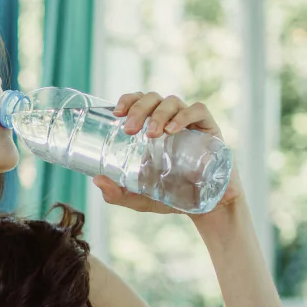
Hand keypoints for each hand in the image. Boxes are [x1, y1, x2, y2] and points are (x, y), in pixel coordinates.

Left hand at [92, 91, 243, 219]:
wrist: (207, 208)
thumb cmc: (172, 197)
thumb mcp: (139, 198)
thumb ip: (118, 194)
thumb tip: (97, 180)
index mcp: (151, 129)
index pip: (138, 102)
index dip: (127, 100)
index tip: (116, 113)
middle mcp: (169, 120)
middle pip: (152, 98)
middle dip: (138, 109)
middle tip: (130, 130)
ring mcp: (190, 123)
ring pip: (172, 101)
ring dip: (158, 114)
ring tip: (151, 134)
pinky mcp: (209, 129)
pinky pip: (198, 110)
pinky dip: (184, 116)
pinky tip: (173, 131)